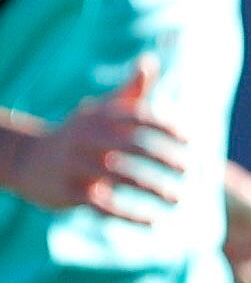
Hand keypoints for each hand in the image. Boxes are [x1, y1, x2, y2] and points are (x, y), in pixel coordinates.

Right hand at [1, 58, 183, 219]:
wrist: (29, 160)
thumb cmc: (80, 135)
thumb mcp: (101, 111)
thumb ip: (130, 92)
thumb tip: (151, 61)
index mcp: (98, 116)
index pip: (136, 116)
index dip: (164, 126)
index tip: (190, 139)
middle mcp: (87, 137)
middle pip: (132, 144)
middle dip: (164, 157)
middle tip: (189, 170)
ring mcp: (77, 164)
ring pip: (121, 175)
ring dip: (153, 187)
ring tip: (178, 198)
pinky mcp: (69, 190)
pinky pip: (104, 205)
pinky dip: (130, 214)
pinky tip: (153, 221)